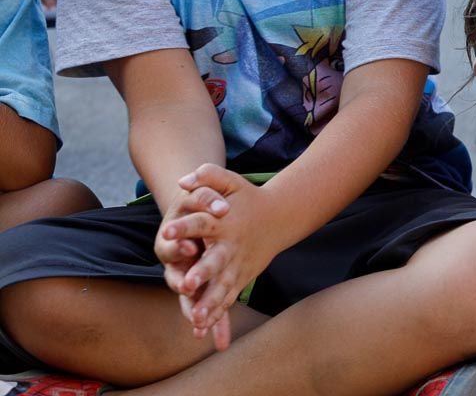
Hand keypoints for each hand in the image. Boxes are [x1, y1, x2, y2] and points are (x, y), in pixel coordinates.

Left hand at [160, 165, 279, 349]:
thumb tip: (183, 181)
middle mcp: (231, 245)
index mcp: (224, 222)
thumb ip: (208, 175)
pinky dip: (218, 312)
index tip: (167, 230)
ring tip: (195, 319)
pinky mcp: (242, 277)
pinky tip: (203, 328)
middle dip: (202, 273)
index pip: (201, 222)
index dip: (185, 226)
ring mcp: (238, 264)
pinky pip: (229, 297)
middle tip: (186, 285)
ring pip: (224, 286)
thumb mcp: (231, 180)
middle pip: (215, 260)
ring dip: (210, 303)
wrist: (280, 215)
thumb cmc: (247, 198)